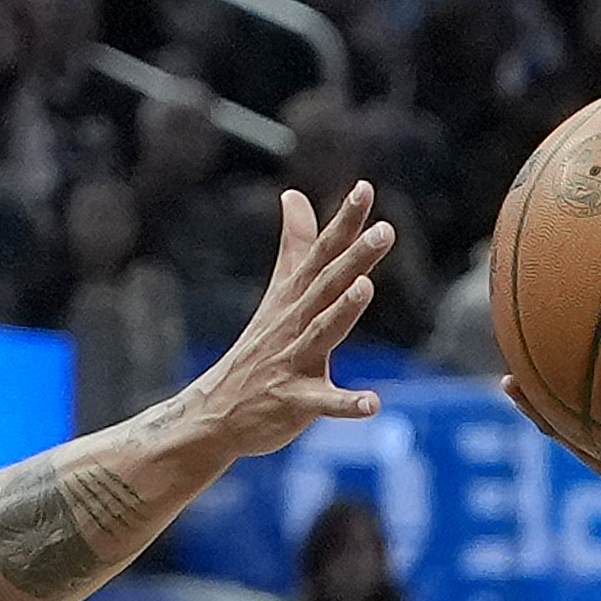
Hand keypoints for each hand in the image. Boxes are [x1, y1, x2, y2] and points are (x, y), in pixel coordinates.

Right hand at [177, 184, 391, 454]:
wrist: (215, 412)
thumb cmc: (258, 349)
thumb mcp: (278, 294)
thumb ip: (294, 246)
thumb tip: (294, 194)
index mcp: (295, 299)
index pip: (322, 253)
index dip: (343, 222)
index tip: (365, 188)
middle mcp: (294, 324)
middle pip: (327, 286)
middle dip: (354, 258)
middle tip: (384, 230)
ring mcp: (293, 362)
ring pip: (322, 333)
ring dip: (344, 311)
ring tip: (365, 287)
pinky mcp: (295, 402)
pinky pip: (324, 403)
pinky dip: (347, 404)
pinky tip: (373, 404)